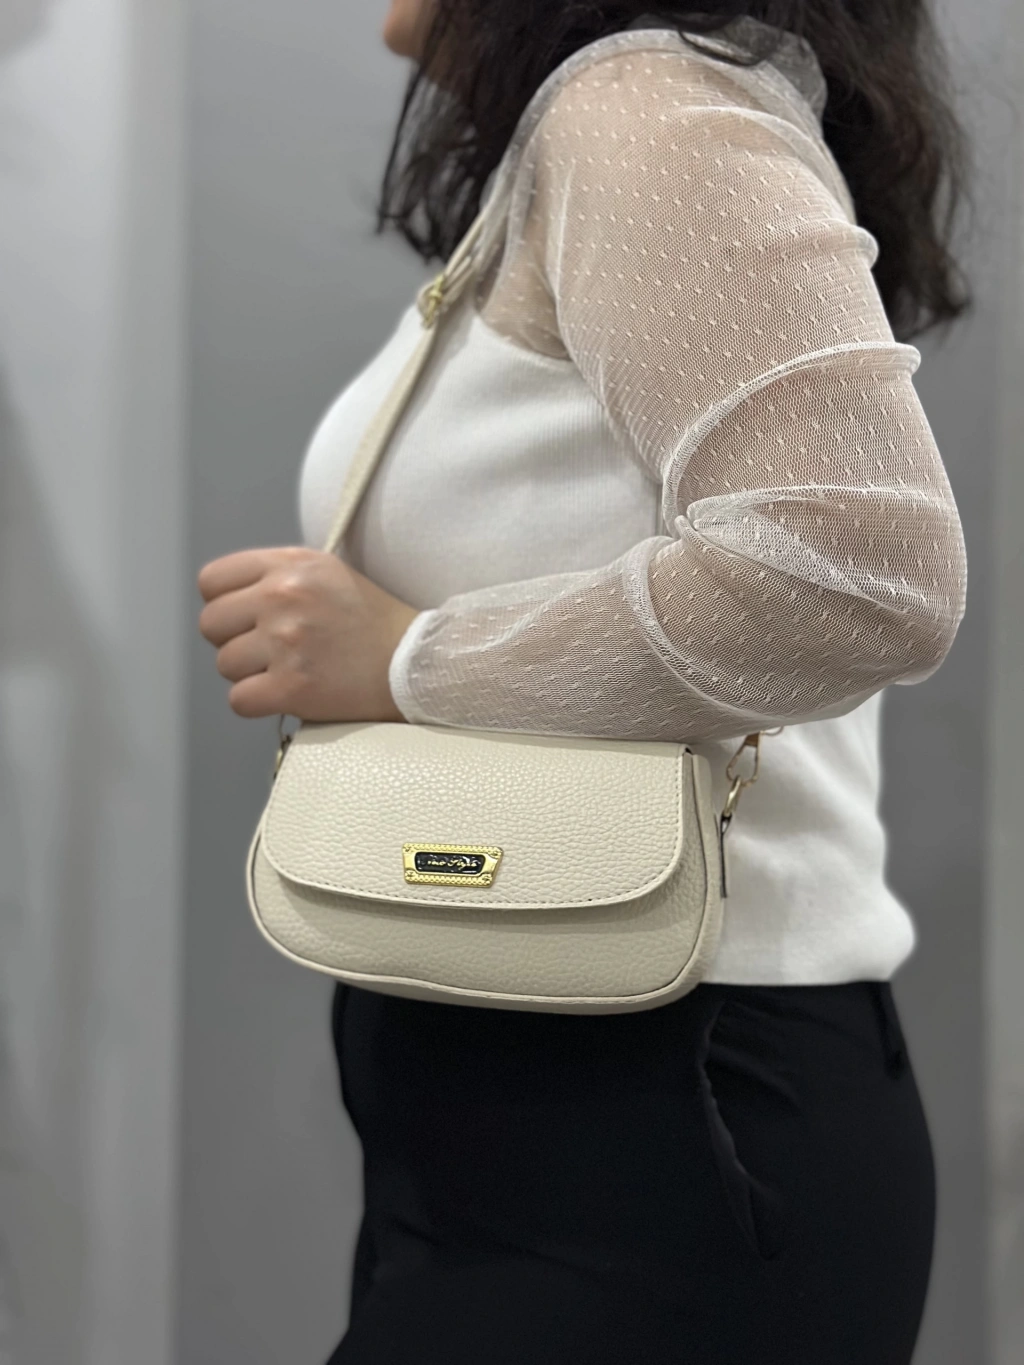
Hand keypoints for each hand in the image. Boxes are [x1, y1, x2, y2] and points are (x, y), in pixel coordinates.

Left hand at [197, 546, 420, 722]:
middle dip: (233, 641)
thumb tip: (230, 597)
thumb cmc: (373, 621)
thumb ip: (279, 575)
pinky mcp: (292, 686)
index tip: (245, 620)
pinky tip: (286, 694)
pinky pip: (239, 700)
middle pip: (210, 624)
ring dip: (249, 674)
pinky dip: (258, 703)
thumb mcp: (328, 572)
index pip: (212, 581)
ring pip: (224, 665)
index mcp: (290, 565)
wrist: (415, 662)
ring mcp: (286, 642)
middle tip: (267, 651)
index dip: (223, 604)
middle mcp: (283, 597)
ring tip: (287, 670)